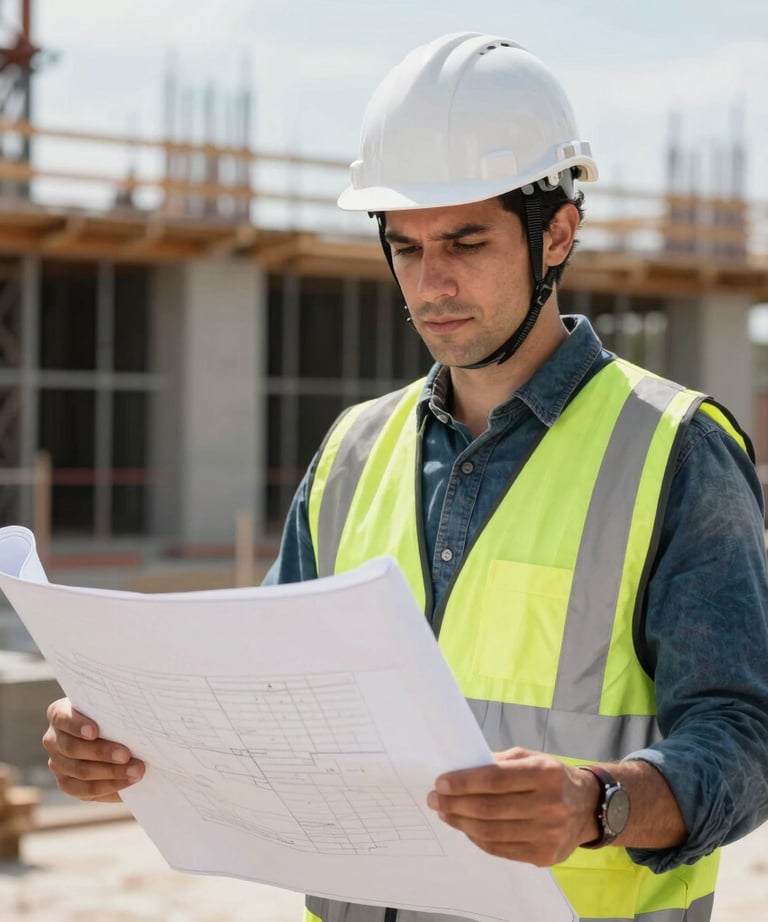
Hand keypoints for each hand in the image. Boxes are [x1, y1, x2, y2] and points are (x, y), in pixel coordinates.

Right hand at [42, 697, 144, 802]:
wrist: (114, 731)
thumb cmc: (113, 711)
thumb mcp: (111, 704)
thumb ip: (115, 706)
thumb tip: (137, 710)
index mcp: (59, 713)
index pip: (62, 718)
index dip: (77, 725)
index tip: (95, 731)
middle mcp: (53, 739)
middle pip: (72, 748)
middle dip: (102, 753)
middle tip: (127, 755)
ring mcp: (57, 763)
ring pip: (80, 772)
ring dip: (111, 773)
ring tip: (136, 771)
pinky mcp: (67, 783)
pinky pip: (84, 791)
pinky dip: (108, 788)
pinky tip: (127, 784)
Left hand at [426, 747, 597, 865]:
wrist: (588, 806)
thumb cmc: (551, 776)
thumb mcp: (529, 758)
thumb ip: (498, 763)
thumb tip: (459, 770)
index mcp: (544, 773)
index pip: (495, 779)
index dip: (464, 783)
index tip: (440, 783)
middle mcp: (550, 804)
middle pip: (490, 809)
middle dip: (455, 804)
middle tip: (434, 800)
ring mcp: (549, 833)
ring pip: (492, 832)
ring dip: (462, 823)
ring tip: (445, 814)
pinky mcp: (545, 855)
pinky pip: (501, 849)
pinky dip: (478, 839)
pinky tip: (466, 828)